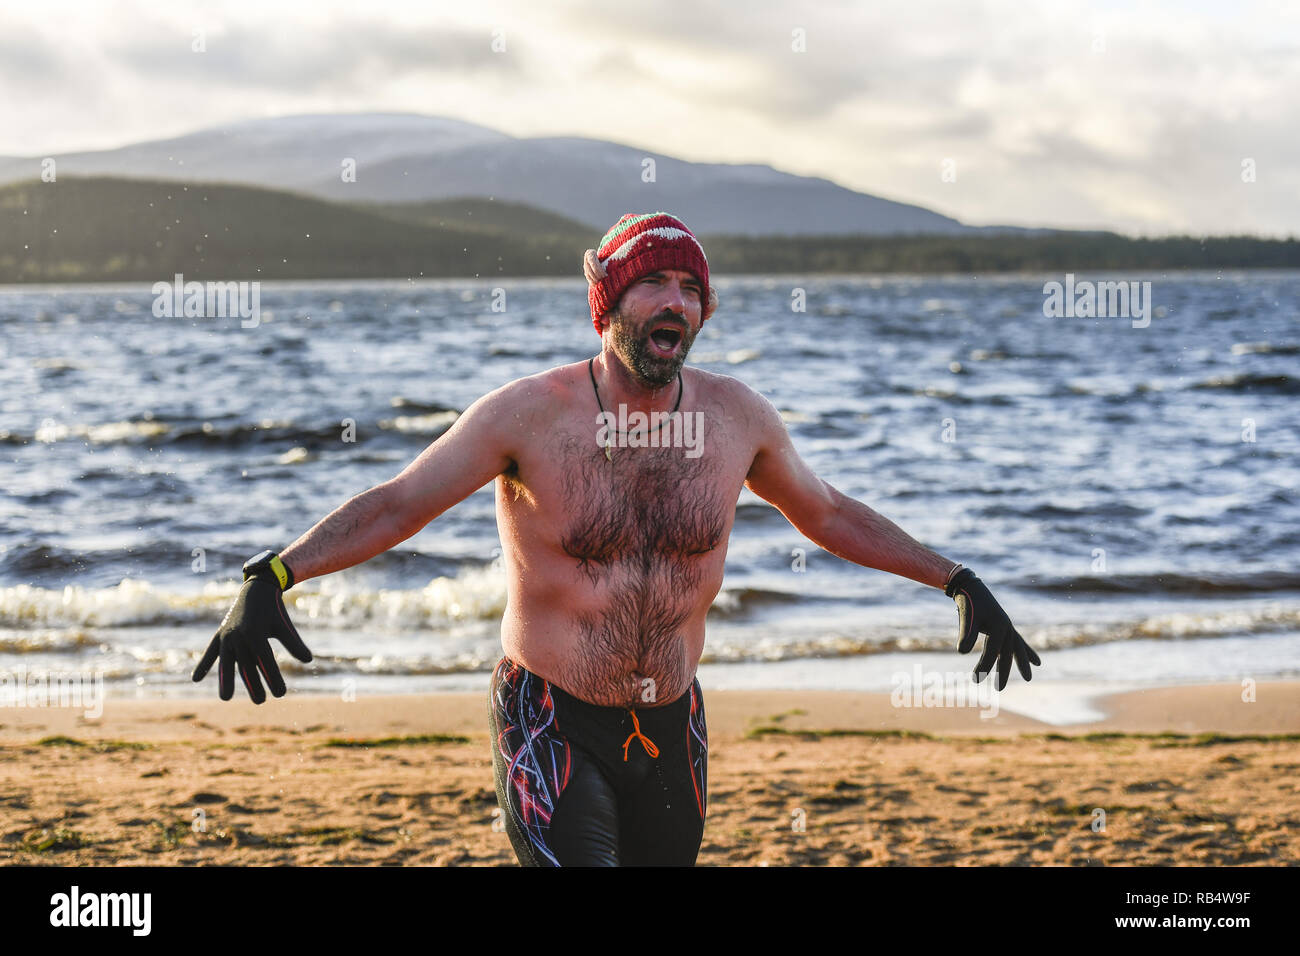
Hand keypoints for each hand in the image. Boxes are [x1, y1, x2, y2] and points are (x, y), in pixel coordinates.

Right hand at [192, 571, 312, 702]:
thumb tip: (309, 660)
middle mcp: (239, 635)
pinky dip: (203, 664)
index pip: (265, 661)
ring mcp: (227, 635)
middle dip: (253, 684)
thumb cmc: (274, 610)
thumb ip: (294, 643)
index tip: (281, 693)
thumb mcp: (284, 625)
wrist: (257, 588)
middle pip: (246, 665)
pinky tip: (195, 679)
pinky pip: (210, 652)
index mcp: (256, 633)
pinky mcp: (220, 634)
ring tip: (226, 698)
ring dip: (226, 680)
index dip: (273, 677)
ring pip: (227, 662)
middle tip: (260, 701)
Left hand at [945, 568, 1040, 689]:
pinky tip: (1037, 662)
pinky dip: (1026, 652)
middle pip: (1007, 653)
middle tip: (999, 690)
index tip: (975, 679)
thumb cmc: (968, 602)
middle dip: (1003, 671)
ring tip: (1028, 678)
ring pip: (1016, 648)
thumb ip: (966, 634)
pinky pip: (1018, 642)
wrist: (970, 586)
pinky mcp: (1005, 627)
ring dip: (1022, 663)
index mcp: (999, 625)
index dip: (984, 665)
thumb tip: (961, 652)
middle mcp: (1007, 627)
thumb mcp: (966, 617)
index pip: (992, 651)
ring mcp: (1008, 627)